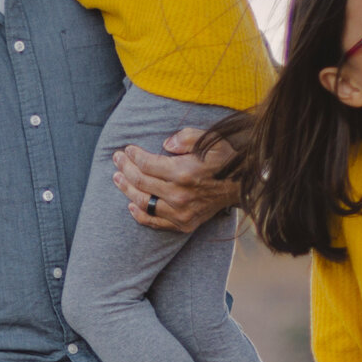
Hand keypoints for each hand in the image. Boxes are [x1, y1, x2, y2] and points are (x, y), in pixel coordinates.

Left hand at [113, 127, 241, 231]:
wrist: (244, 185)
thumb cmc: (226, 159)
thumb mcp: (210, 139)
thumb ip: (185, 137)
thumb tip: (165, 143)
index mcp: (183, 173)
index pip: (146, 164)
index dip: (133, 155)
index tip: (127, 149)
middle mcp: (179, 195)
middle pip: (140, 181)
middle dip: (125, 168)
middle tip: (116, 159)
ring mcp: (180, 212)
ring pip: (143, 202)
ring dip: (126, 189)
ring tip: (117, 178)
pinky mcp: (184, 224)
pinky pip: (155, 221)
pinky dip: (140, 215)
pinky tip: (130, 206)